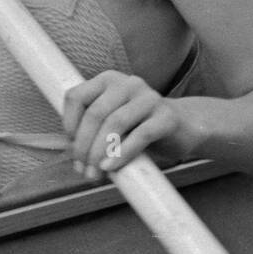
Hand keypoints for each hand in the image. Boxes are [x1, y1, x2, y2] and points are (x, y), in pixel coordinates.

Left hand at [62, 71, 187, 179]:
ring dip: (100, 152)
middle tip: (81, 168)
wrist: (184, 128)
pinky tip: (111, 167)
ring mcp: (149, 97)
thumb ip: (91, 127)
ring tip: (95, 173)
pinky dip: (122, 153)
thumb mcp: (111, 121)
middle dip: (83, 145)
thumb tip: (69, 149)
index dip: (68, 124)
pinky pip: (141, 134)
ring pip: (115, 123)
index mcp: (107, 80)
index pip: (76, 97)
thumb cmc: (139, 126)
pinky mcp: (167, 116)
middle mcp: (127, 83)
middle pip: (95, 113)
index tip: (70, 147)